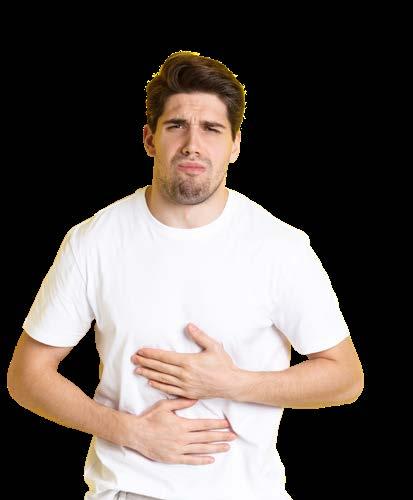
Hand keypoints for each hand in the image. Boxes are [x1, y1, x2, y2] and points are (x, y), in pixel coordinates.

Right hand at [121, 397, 237, 464]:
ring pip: (201, 449)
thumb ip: (181, 402)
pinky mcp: (173, 458)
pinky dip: (202, 460)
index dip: (217, 425)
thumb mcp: (165, 405)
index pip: (204, 425)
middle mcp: (183, 438)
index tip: (227, 424)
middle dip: (221, 436)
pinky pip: (190, 460)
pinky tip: (211, 459)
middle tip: (234, 436)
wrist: (136, 433)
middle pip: (206, 437)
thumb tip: (195, 398)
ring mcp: (178, 449)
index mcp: (182, 424)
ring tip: (227, 447)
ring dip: (215, 448)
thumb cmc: (150, 418)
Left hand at [131, 323, 239, 399]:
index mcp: (188, 362)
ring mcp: (185, 385)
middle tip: (134, 359)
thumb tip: (189, 326)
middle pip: (160, 368)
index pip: (165, 357)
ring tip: (137, 370)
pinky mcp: (188, 393)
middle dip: (146, 363)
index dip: (151, 354)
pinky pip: (170, 390)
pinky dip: (159, 386)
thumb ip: (200, 336)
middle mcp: (184, 374)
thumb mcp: (214, 346)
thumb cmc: (223, 364)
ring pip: (163, 379)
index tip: (141, 351)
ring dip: (149, 374)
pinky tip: (151, 382)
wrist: (231, 384)